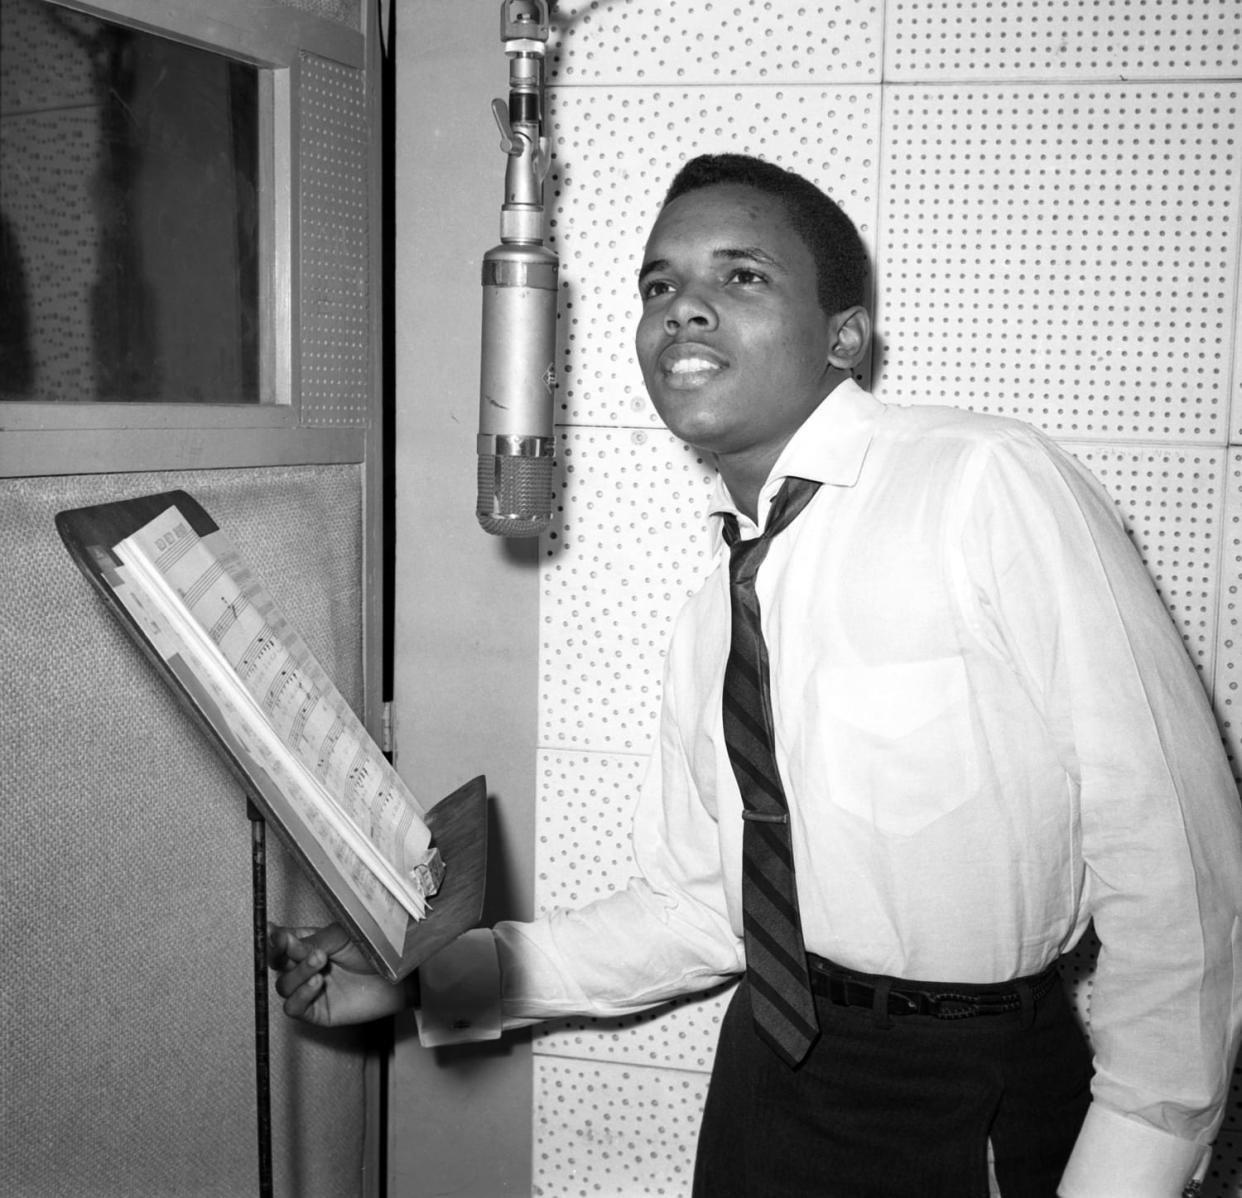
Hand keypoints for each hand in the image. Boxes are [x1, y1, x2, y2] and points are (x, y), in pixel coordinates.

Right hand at [268, 923, 407, 1026]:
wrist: (400, 976)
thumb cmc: (377, 950)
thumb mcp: (343, 937)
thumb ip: (313, 941)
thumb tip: (284, 941)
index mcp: (311, 943)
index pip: (282, 941)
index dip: (275, 938)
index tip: (273, 932)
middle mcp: (306, 966)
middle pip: (277, 964)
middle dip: (280, 953)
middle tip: (290, 944)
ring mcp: (311, 990)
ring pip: (284, 985)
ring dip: (297, 972)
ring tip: (320, 961)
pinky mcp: (318, 1011)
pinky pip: (294, 1008)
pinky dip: (300, 995)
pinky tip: (316, 983)